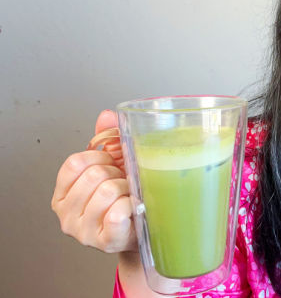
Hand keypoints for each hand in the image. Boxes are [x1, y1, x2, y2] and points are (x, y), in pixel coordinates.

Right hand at [51, 110, 136, 252]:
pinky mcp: (104, 242)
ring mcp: (83, 231)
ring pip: (108, 192)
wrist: (140, 230)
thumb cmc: (125, 197)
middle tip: (125, 184)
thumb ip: (108, 139)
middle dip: (117, 174)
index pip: (75, 162)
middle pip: (94, 176)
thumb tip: (107, 116)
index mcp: (62, 193)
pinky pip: (118, 213)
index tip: (112, 165)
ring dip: (128, 190)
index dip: (100, 158)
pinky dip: (131, 206)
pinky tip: (134, 209)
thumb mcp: (114, 165)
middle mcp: (65, 214)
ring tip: (130, 197)